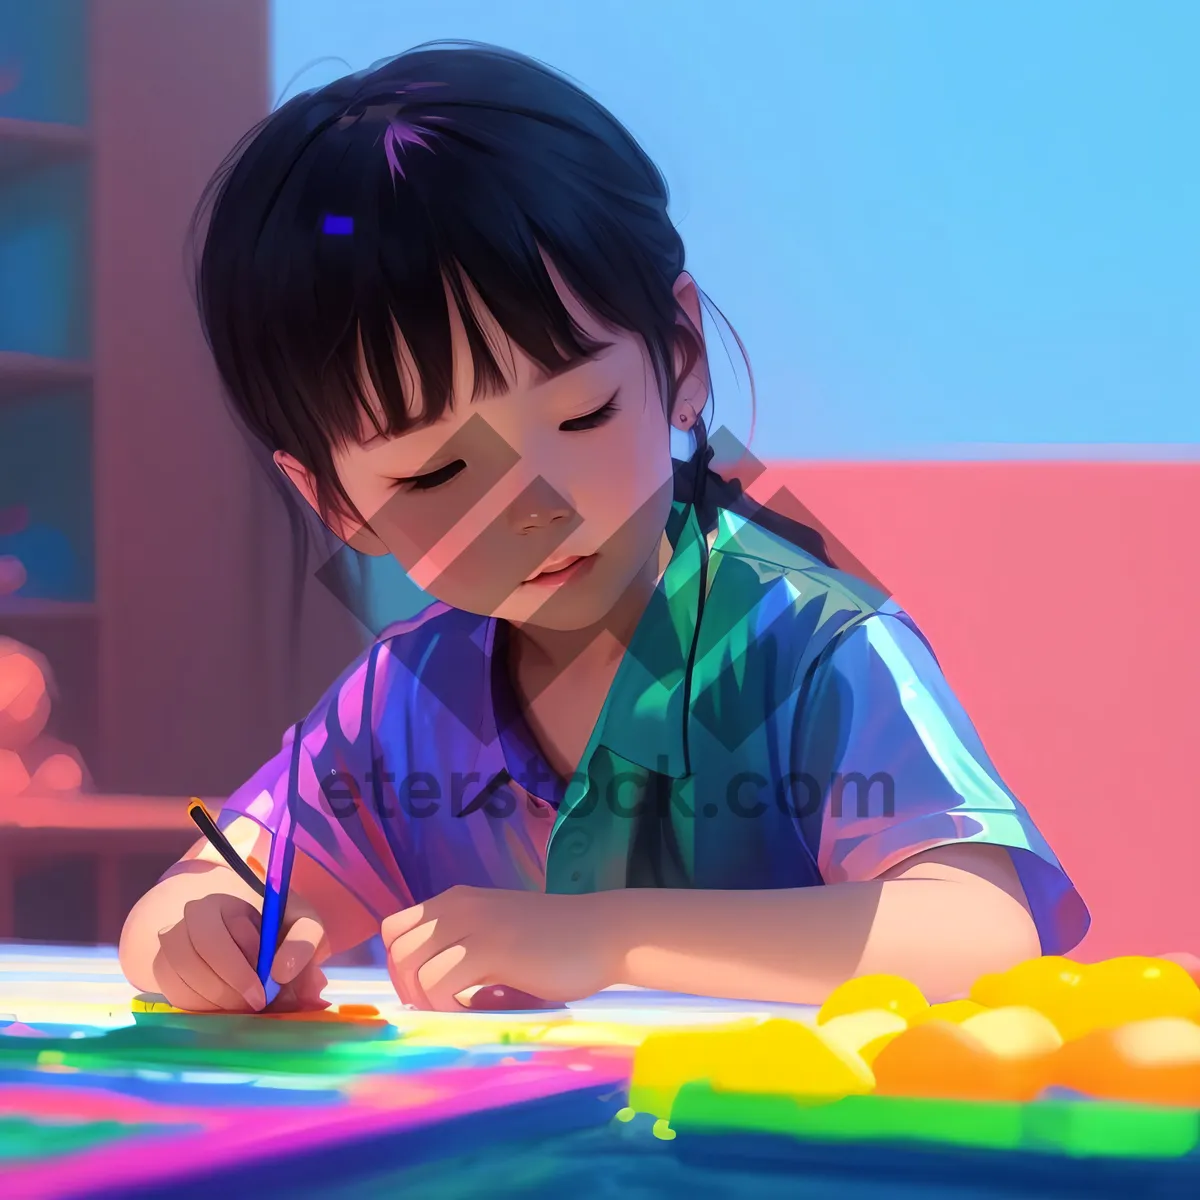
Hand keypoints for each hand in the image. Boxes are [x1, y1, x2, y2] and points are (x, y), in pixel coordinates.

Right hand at [151, 891, 330, 1012]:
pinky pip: (173, 991)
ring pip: (180, 973)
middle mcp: (191, 917)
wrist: (258, 944)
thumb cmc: (280, 933)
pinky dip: (201, 1005)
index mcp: (222, 902)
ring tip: (244, 1006)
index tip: (267, 988)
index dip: (239, 965)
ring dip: (216, 997)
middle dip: (229, 984)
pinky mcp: (165, 969)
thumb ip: (304, 942)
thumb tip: (282, 972)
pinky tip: (225, 1007)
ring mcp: (173, 942)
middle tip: (257, 1004)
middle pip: (194, 953)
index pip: (219, 930)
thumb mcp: (301, 926)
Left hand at [381, 886, 621, 1011]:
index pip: (394, 928)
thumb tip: (424, 993)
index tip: (425, 992)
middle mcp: (458, 904)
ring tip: (457, 1011)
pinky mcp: (492, 947)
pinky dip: (446, 1005)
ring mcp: (474, 922)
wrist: (604, 935)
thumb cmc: (555, 945)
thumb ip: (463, 950)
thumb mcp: (498, 935)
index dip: (400, 965)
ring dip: (426, 999)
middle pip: (397, 947)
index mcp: (456, 900)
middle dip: (407, 987)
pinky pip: (439, 980)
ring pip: (412, 963)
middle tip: (439, 1008)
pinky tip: (475, 1010)